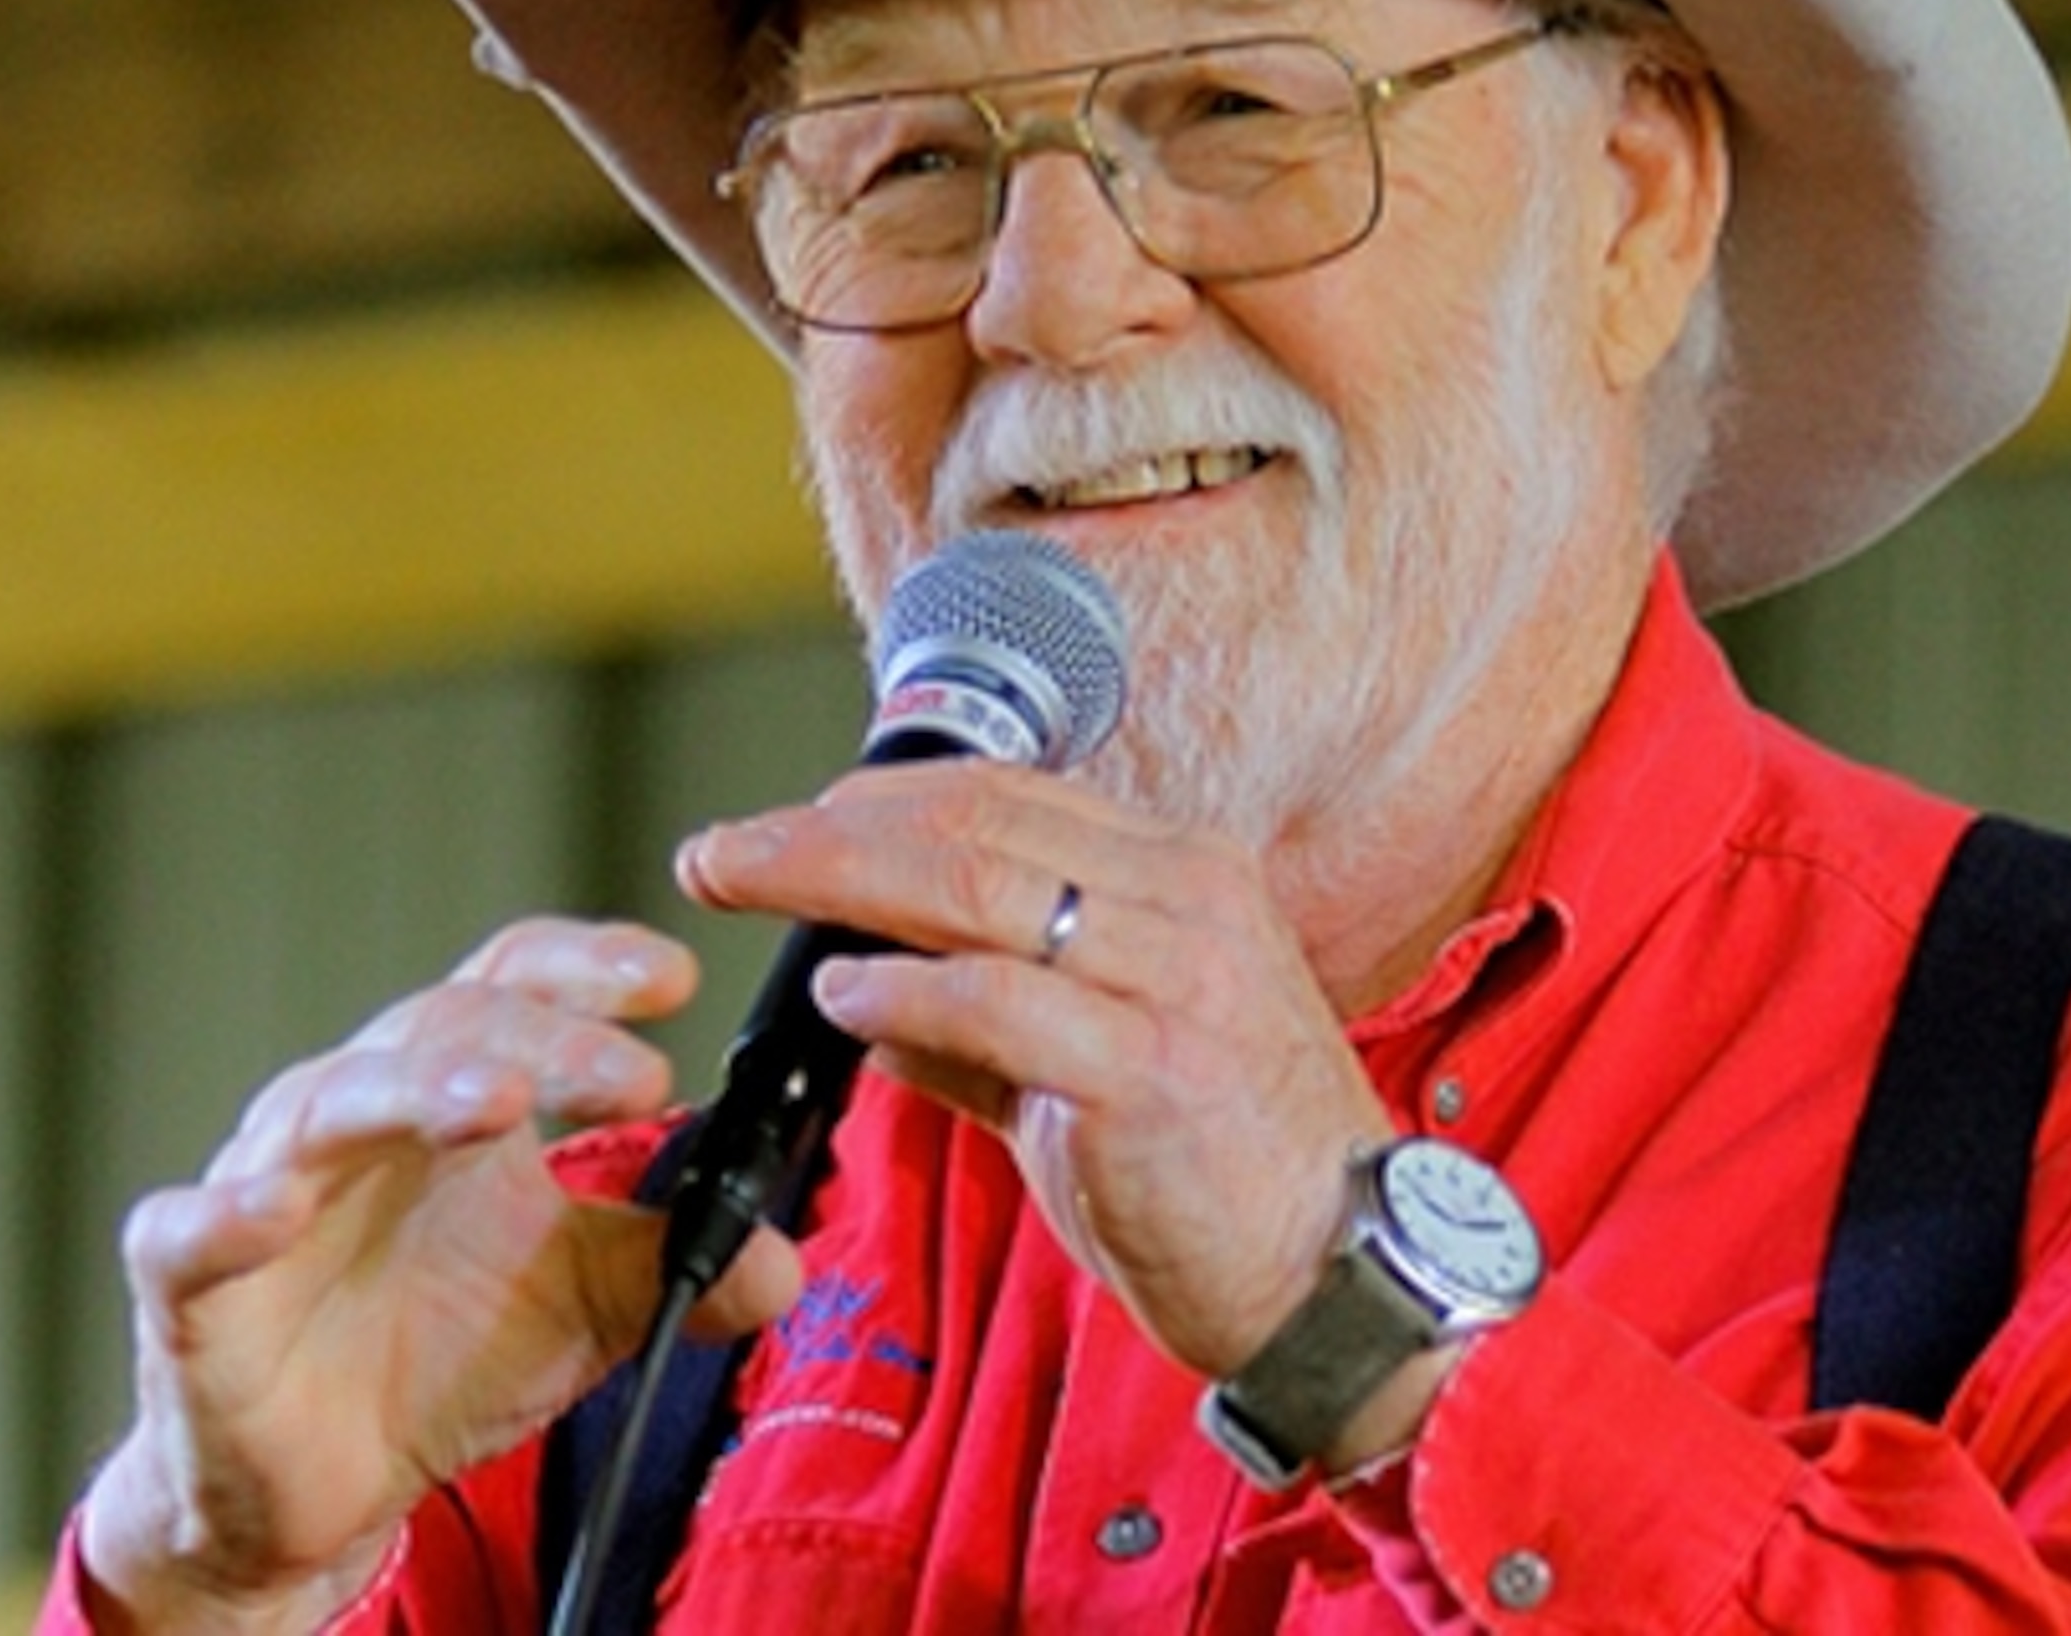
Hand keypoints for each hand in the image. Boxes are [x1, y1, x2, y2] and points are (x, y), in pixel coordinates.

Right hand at [76, 918, 803, 1635]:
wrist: (314, 1484)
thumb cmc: (440, 1350)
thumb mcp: (587, 1306)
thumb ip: (678, 1265)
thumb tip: (779, 1256)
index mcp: (451, 1088)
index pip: (517, 983)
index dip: (588, 966)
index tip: (675, 979)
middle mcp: (357, 1110)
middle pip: (446, 1024)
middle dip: (548, 1037)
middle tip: (638, 1076)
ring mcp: (265, 1185)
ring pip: (333, 1099)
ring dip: (420, 1088)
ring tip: (503, 1099)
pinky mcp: (188, 1287)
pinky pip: (187, 1235)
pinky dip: (226, 1216)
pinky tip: (274, 1210)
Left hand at [680, 762, 1389, 1382]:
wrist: (1345, 1275)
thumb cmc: (1233, 1170)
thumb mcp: (1109, 1058)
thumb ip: (989, 1019)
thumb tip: (864, 988)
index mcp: (1183, 874)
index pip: (1004, 795)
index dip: (877, 799)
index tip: (787, 825)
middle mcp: (1186, 899)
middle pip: (969, 821)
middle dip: (824, 827)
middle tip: (725, 849)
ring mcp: (1175, 977)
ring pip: (971, 885)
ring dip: (833, 880)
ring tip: (749, 890)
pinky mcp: (1150, 1069)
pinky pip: (997, 1002)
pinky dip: (903, 992)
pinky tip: (842, 998)